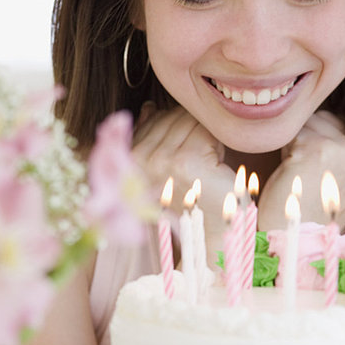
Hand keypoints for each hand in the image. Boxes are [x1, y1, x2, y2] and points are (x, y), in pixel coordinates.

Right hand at [133, 104, 235, 266]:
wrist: (213, 237)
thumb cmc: (192, 205)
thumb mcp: (165, 170)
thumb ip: (152, 137)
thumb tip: (149, 107)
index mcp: (127, 161)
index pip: (154, 118)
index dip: (178, 131)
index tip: (188, 155)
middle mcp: (138, 161)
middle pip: (172, 116)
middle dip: (193, 132)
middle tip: (201, 162)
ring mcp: (160, 161)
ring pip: (190, 120)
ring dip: (206, 137)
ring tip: (207, 166)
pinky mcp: (186, 162)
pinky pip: (206, 130)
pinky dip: (217, 144)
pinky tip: (216, 167)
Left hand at [257, 111, 344, 230]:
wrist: (292, 239)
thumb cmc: (310, 208)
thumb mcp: (340, 176)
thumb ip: (344, 146)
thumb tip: (331, 108)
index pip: (340, 126)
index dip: (319, 146)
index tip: (320, 179)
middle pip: (325, 119)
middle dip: (308, 142)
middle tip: (308, 178)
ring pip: (308, 122)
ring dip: (295, 145)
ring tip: (301, 177)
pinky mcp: (320, 150)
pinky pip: (292, 132)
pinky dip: (284, 151)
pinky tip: (292, 176)